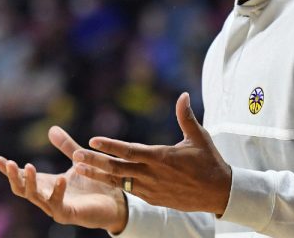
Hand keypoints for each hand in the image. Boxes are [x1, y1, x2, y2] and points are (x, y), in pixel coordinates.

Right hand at [0, 126, 127, 233]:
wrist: (114, 202)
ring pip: (35, 198)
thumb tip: (51, 128)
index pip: (21, 177)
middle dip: (14, 177)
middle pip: (22, 189)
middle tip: (9, 163)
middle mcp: (46, 197)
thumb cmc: (94, 183)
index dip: (7, 169)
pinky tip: (60, 179)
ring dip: (30, 183)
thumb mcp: (78, 161)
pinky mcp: (68, 215)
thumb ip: (66, 147)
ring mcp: (55, 208)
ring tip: (28, 166)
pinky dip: (57, 192)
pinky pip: (58, 205)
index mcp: (46, 184)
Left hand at [73, 92, 231, 214]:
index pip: (130, 151)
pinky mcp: (153, 198)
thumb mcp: (199, 137)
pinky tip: (102, 177)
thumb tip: (183, 95)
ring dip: (99, 174)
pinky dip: (114, 183)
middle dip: (95, 161)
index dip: (110, 146)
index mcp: (162, 157)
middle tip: (75, 155)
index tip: (92, 140)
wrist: (218, 193)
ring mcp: (151, 189)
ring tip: (79, 167)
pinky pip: (129, 190)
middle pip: (117, 168)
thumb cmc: (209, 162)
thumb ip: (186, 117)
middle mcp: (153, 174)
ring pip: (119, 181)